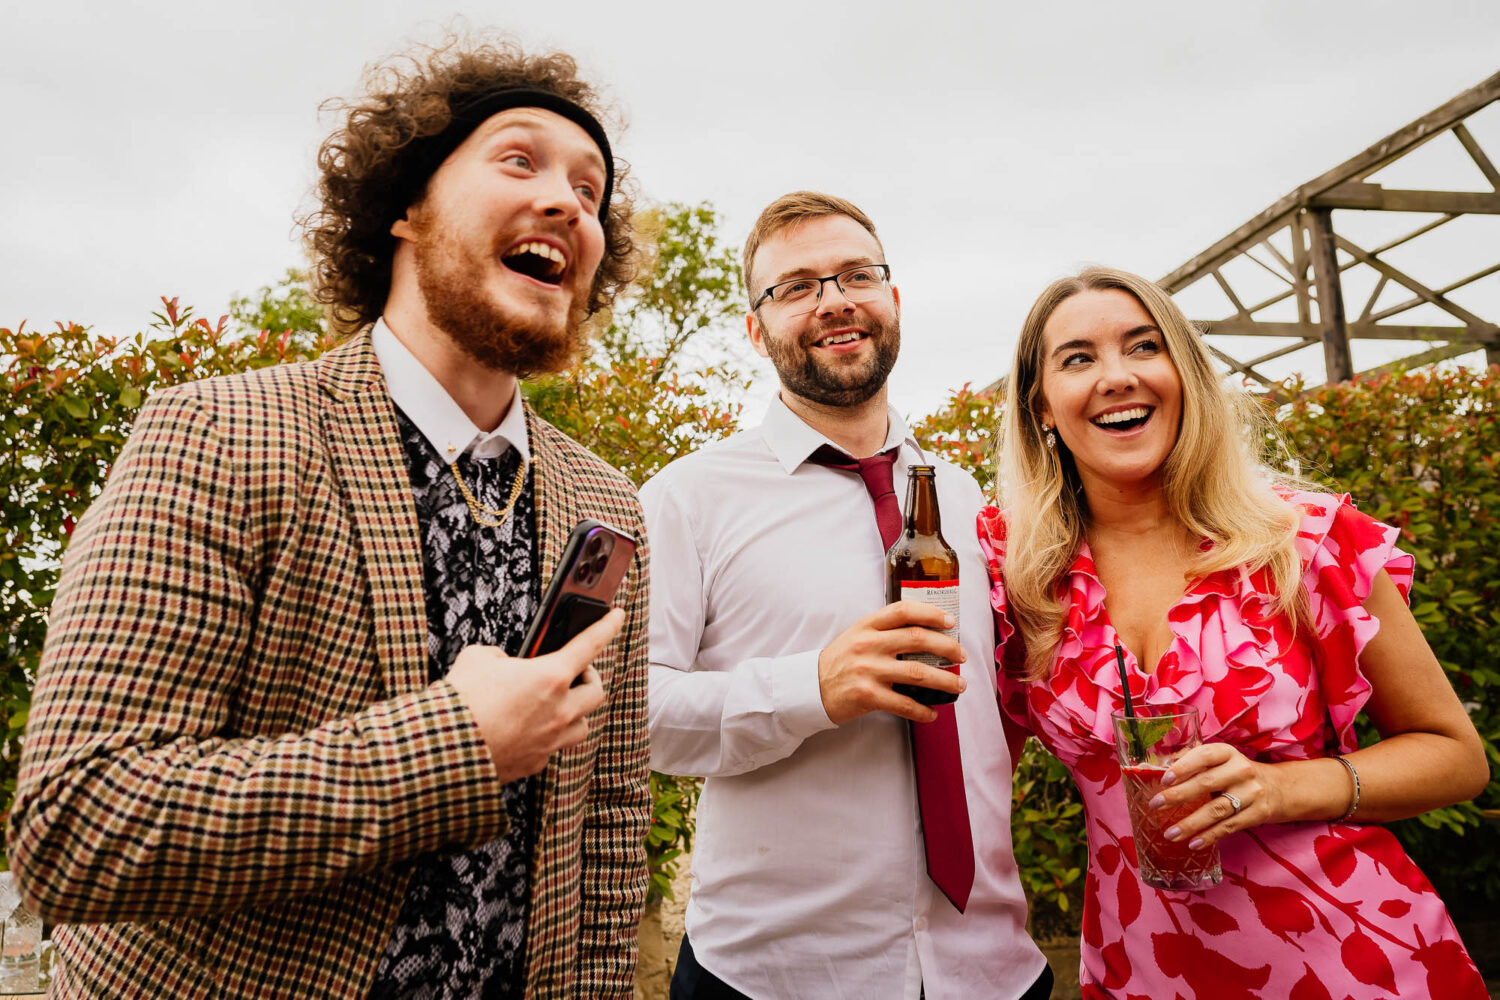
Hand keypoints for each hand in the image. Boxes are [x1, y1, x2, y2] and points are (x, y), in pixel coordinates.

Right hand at [446, 608, 621, 782]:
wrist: (443, 750)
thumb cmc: (461, 702)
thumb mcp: (478, 658)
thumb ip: (498, 656)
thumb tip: (501, 664)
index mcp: (550, 677)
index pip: (590, 644)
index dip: (607, 626)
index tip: (619, 615)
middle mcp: (559, 710)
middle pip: (596, 691)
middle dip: (588, 678)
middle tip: (573, 672)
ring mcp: (551, 739)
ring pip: (582, 724)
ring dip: (575, 711)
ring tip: (557, 704)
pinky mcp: (536, 762)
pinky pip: (555, 747)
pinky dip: (548, 736)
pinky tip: (530, 730)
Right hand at [817, 601, 967, 724]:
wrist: (811, 687)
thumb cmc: (841, 660)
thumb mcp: (858, 635)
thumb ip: (885, 631)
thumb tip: (926, 633)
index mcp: (868, 626)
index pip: (903, 611)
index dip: (931, 613)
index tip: (951, 621)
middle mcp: (869, 644)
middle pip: (917, 639)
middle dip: (947, 647)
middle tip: (962, 656)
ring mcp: (868, 670)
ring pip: (918, 672)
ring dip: (944, 680)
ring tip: (959, 685)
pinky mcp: (868, 696)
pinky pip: (904, 704)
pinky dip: (922, 710)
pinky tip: (932, 713)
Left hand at [1151, 742, 1280, 848]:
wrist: (1278, 788)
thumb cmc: (1236, 773)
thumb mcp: (1221, 760)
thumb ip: (1194, 761)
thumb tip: (1160, 766)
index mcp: (1228, 753)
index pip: (1204, 755)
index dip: (1184, 766)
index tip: (1164, 779)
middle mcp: (1241, 771)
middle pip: (1206, 783)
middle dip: (1178, 795)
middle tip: (1156, 805)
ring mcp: (1251, 793)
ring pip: (1216, 810)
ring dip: (1191, 823)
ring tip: (1170, 833)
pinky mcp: (1257, 814)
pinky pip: (1229, 827)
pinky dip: (1209, 836)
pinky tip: (1192, 843)